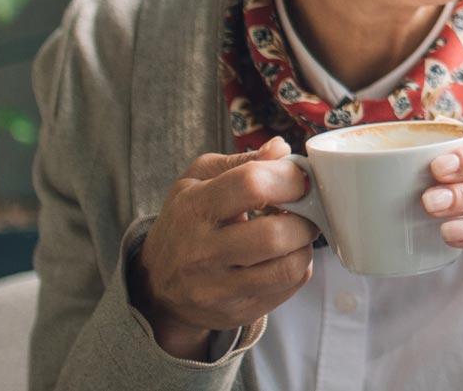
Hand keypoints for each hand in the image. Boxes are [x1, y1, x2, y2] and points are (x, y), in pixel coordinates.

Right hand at [130, 137, 317, 358]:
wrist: (156, 284)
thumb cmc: (185, 220)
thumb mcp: (198, 180)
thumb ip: (242, 161)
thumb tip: (282, 149)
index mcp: (194, 208)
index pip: (251, 185)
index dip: (288, 177)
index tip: (300, 178)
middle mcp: (202, 252)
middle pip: (273, 235)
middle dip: (304, 218)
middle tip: (306, 209)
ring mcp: (218, 289)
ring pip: (286, 268)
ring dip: (305, 245)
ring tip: (297, 233)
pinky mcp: (236, 313)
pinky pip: (287, 290)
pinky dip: (299, 268)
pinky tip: (287, 255)